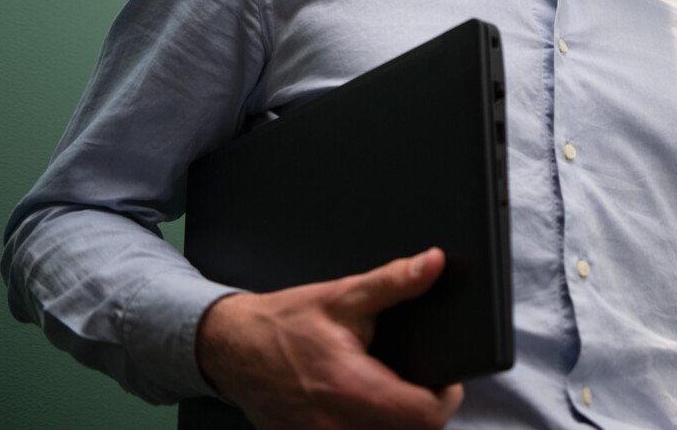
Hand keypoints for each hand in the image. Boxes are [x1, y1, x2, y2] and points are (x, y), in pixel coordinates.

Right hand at [196, 247, 463, 429]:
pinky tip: (364, 409)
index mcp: (349, 386)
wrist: (231, 348)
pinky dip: (370, 429)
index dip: (445, 397)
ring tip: (392, 395)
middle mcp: (335, 425)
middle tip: (419, 384)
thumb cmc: (285, 323)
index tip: (443, 379)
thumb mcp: (343, 296)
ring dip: (397, 424)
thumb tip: (433, 263)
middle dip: (423, 412)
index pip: (425, 416)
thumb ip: (394, 281)